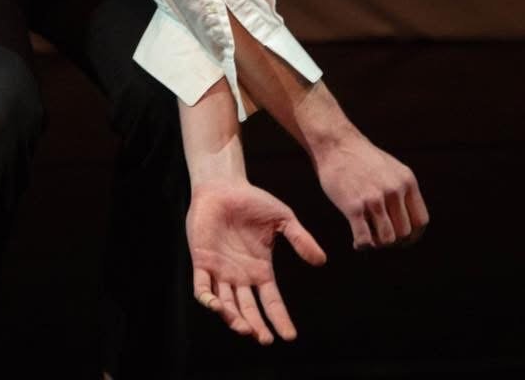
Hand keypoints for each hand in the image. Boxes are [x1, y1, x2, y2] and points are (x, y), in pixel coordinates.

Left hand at [186, 180, 326, 343]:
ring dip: (234, 319)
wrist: (223, 185)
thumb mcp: (283, 219)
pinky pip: (202, 288)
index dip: (279, 318)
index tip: (290, 335)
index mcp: (260, 269)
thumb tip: (321, 261)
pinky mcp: (202, 262)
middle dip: (256, 327)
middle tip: (265, 339)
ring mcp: (220, 271)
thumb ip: (300, 239)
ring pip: (226, 305)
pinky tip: (216, 305)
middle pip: (249, 310)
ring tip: (245, 328)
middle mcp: (240, 275)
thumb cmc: (253, 200)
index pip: (271, 301)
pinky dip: (208, 300)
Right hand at [314, 131, 428, 248]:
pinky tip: (356, 242)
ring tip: (368, 237)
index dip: (412, 236)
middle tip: (379, 237)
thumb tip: (408, 223)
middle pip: (405, 233)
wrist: (335, 143)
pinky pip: (364, 239)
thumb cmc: (361, 158)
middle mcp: (394, 190)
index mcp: (407, 181)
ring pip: (387, 239)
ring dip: (377, 244)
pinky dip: (362, 245)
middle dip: (393, 241)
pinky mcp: (353, 205)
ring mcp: (374, 198)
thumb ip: (401, 191)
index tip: (400, 240)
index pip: (421, 221)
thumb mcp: (391, 169)